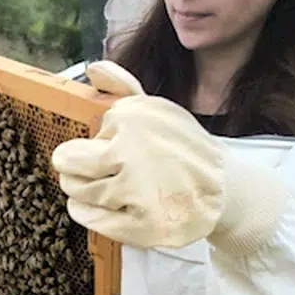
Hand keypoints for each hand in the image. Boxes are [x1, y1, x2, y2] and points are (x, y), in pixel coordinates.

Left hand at [52, 61, 285, 251]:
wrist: (224, 188)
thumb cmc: (180, 148)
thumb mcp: (156, 110)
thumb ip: (121, 87)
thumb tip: (94, 68)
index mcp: (133, 118)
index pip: (83, 135)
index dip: (99, 146)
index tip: (121, 151)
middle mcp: (135, 151)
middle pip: (70, 164)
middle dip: (78, 171)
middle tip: (100, 175)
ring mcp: (139, 191)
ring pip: (79, 191)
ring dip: (85, 194)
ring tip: (111, 192)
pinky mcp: (144, 226)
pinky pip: (92, 219)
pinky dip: (90, 215)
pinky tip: (107, 209)